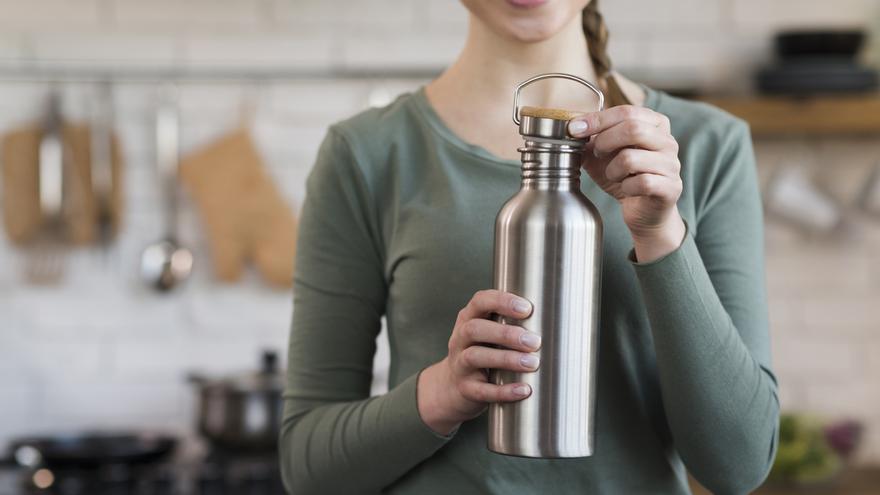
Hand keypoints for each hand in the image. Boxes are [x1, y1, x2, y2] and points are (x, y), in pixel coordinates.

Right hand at [417, 290, 541, 434]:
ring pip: (475, 357)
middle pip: (475, 329)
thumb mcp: (488, 333)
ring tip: (532, 363)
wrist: (452, 387)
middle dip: (506, 334)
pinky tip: (523, 390)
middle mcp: (460, 339)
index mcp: (469, 318)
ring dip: (506, 359)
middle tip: (534, 342)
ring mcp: (459, 364)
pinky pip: (482, 390)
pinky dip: (503, 391)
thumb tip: (556, 320)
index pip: (480, 301)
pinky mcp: (465, 388)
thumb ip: (510, 322)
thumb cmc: (482, 352)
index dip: (502, 302)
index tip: (527, 309)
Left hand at [568, 106, 685, 261]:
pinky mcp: (671, 187)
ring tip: (613, 175)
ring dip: (612, 170)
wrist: (643, 210)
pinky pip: (642, 183)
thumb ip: (589, 140)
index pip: (626, 111)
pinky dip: (626, 187)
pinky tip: (626, 189)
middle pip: (633, 129)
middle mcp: (668, 141)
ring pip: (632, 158)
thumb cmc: (624, 177)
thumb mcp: (602, 155)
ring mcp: (672, 164)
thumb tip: (571, 129)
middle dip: (605, 142)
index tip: (574, 129)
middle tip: (597, 154)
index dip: (597, 119)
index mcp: (655, 124)